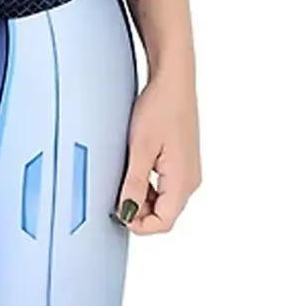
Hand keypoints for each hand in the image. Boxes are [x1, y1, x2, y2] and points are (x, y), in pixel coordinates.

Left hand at [114, 68, 201, 232]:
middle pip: (164, 214)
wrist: (174, 81)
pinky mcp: (182, 161)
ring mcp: (188, 171)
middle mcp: (191, 180)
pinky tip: (134, 170)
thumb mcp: (140, 148)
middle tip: (115, 194)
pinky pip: (165, 185)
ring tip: (122, 178)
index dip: (139, 224)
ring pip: (164, 200)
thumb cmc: (161, 107)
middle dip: (139, 211)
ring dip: (142, 198)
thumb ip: (133, 184)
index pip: (164, 222)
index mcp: (183, 181)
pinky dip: (148, 185)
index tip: (117, 213)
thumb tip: (126, 213)